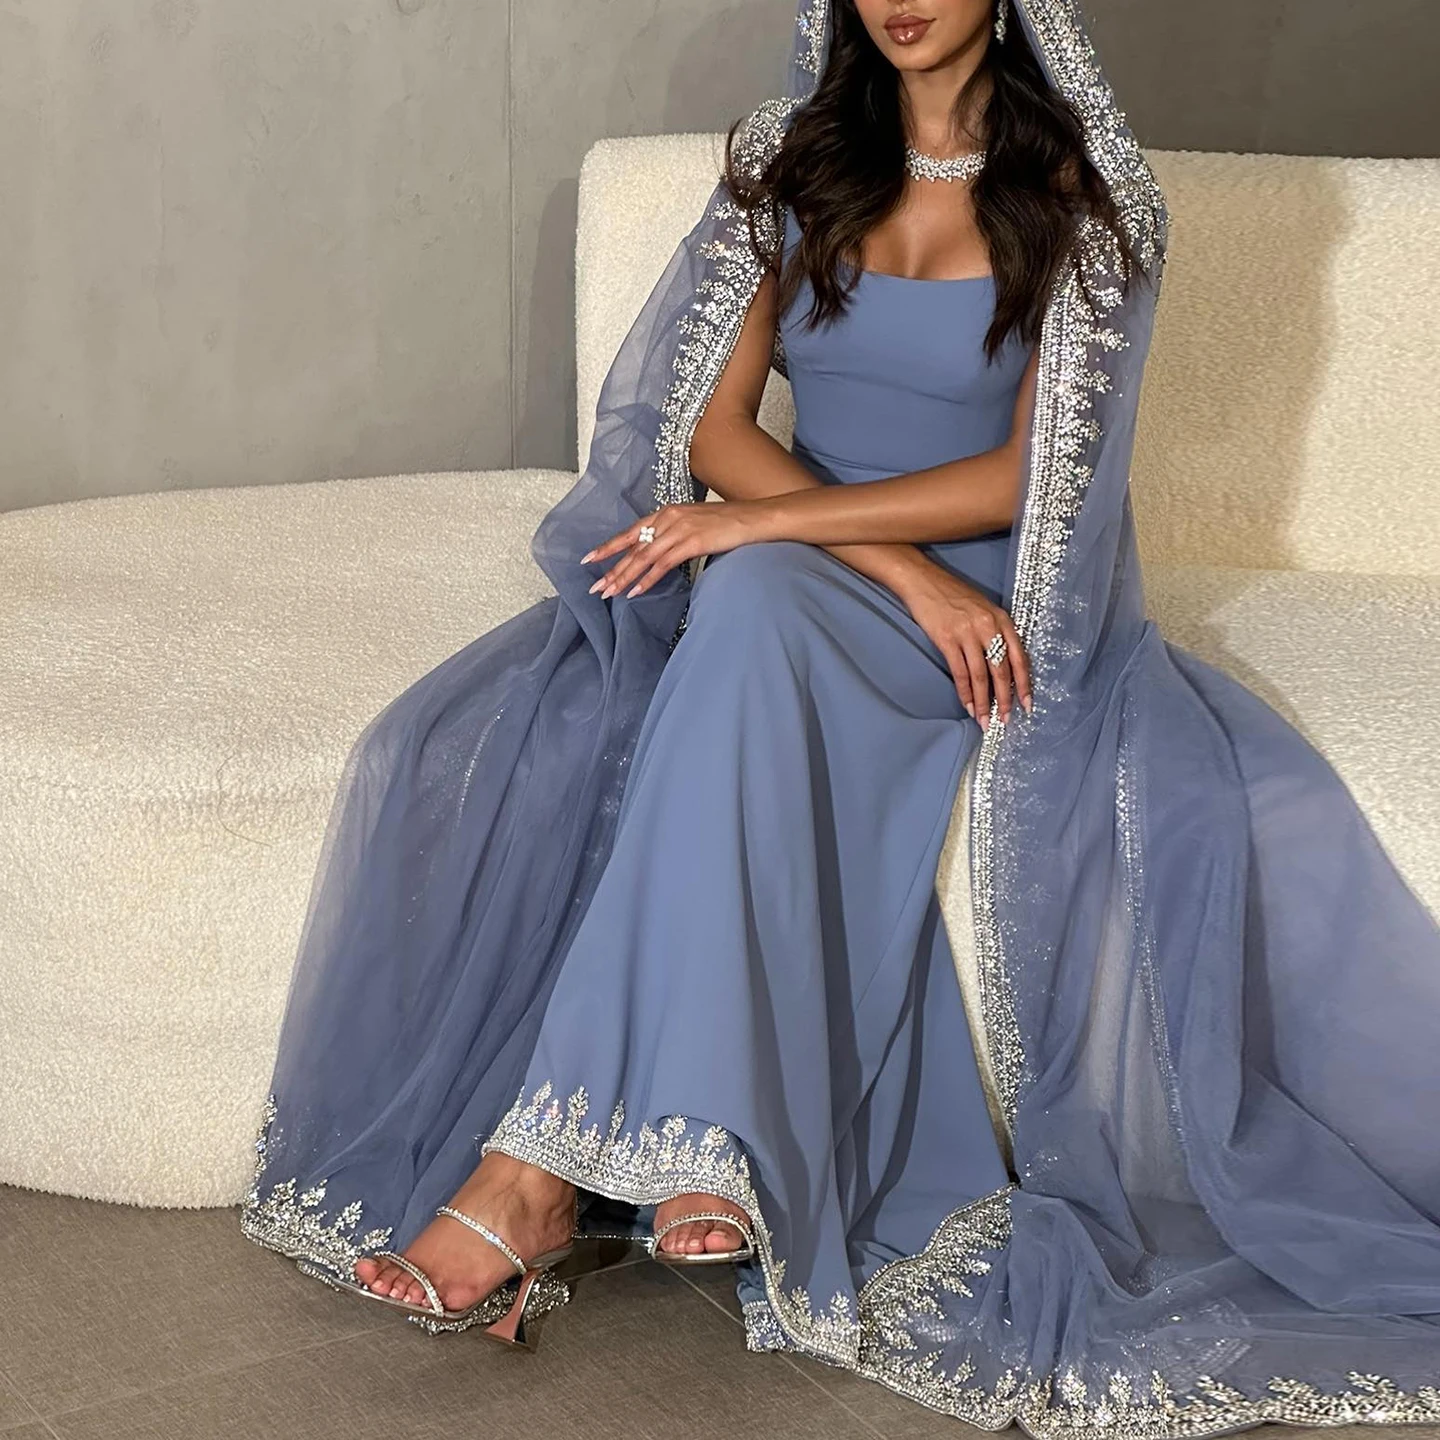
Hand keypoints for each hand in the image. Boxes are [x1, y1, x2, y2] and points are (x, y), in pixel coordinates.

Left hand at [581, 502, 766, 599]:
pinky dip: (647, 580)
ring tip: (609, 593)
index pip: (632, 531)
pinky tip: (635, 591)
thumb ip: (677, 534)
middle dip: (611, 568)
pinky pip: (662, 565)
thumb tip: (662, 553)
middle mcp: (669, 518)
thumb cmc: (731, 522)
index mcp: (668, 512)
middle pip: (633, 547)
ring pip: (643, 557)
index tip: (591, 558)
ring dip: (624, 577)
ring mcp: (680, 529)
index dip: (610, 546)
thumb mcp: (697, 524)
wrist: (756, 517)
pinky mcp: (691, 542)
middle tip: (595, 586)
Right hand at [897, 562, 1031, 727]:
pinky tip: (967, 704)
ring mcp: (968, 633)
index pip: (1019, 658)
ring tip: (983, 719)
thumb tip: (1001, 665)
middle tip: (1005, 719)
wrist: (923, 580)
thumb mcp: (983, 609)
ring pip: (981, 675)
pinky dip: (964, 692)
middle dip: (1005, 699)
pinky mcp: (947, 639)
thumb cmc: (952, 595)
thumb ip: (995, 632)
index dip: (1024, 684)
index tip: (1027, 704)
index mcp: (1002, 619)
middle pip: (1002, 670)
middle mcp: (989, 626)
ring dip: (983, 702)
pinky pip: (960, 672)